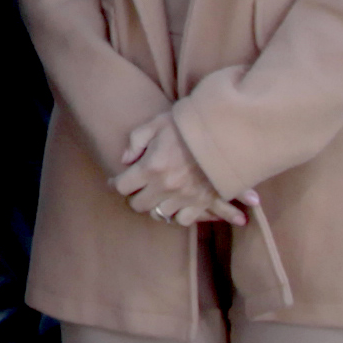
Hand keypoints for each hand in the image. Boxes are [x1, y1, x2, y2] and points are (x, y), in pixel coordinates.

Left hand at [109, 114, 232, 227]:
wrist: (226, 132)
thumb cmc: (189, 125)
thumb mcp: (157, 123)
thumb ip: (136, 140)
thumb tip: (125, 159)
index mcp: (151, 166)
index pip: (122, 186)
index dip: (116, 183)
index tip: (116, 180)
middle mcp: (165, 186)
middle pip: (137, 205)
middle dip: (133, 196)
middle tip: (136, 189)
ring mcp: (183, 197)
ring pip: (158, 214)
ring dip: (154, 206)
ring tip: (156, 197)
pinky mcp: (201, 202)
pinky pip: (182, 220)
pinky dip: (177, 215)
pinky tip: (176, 205)